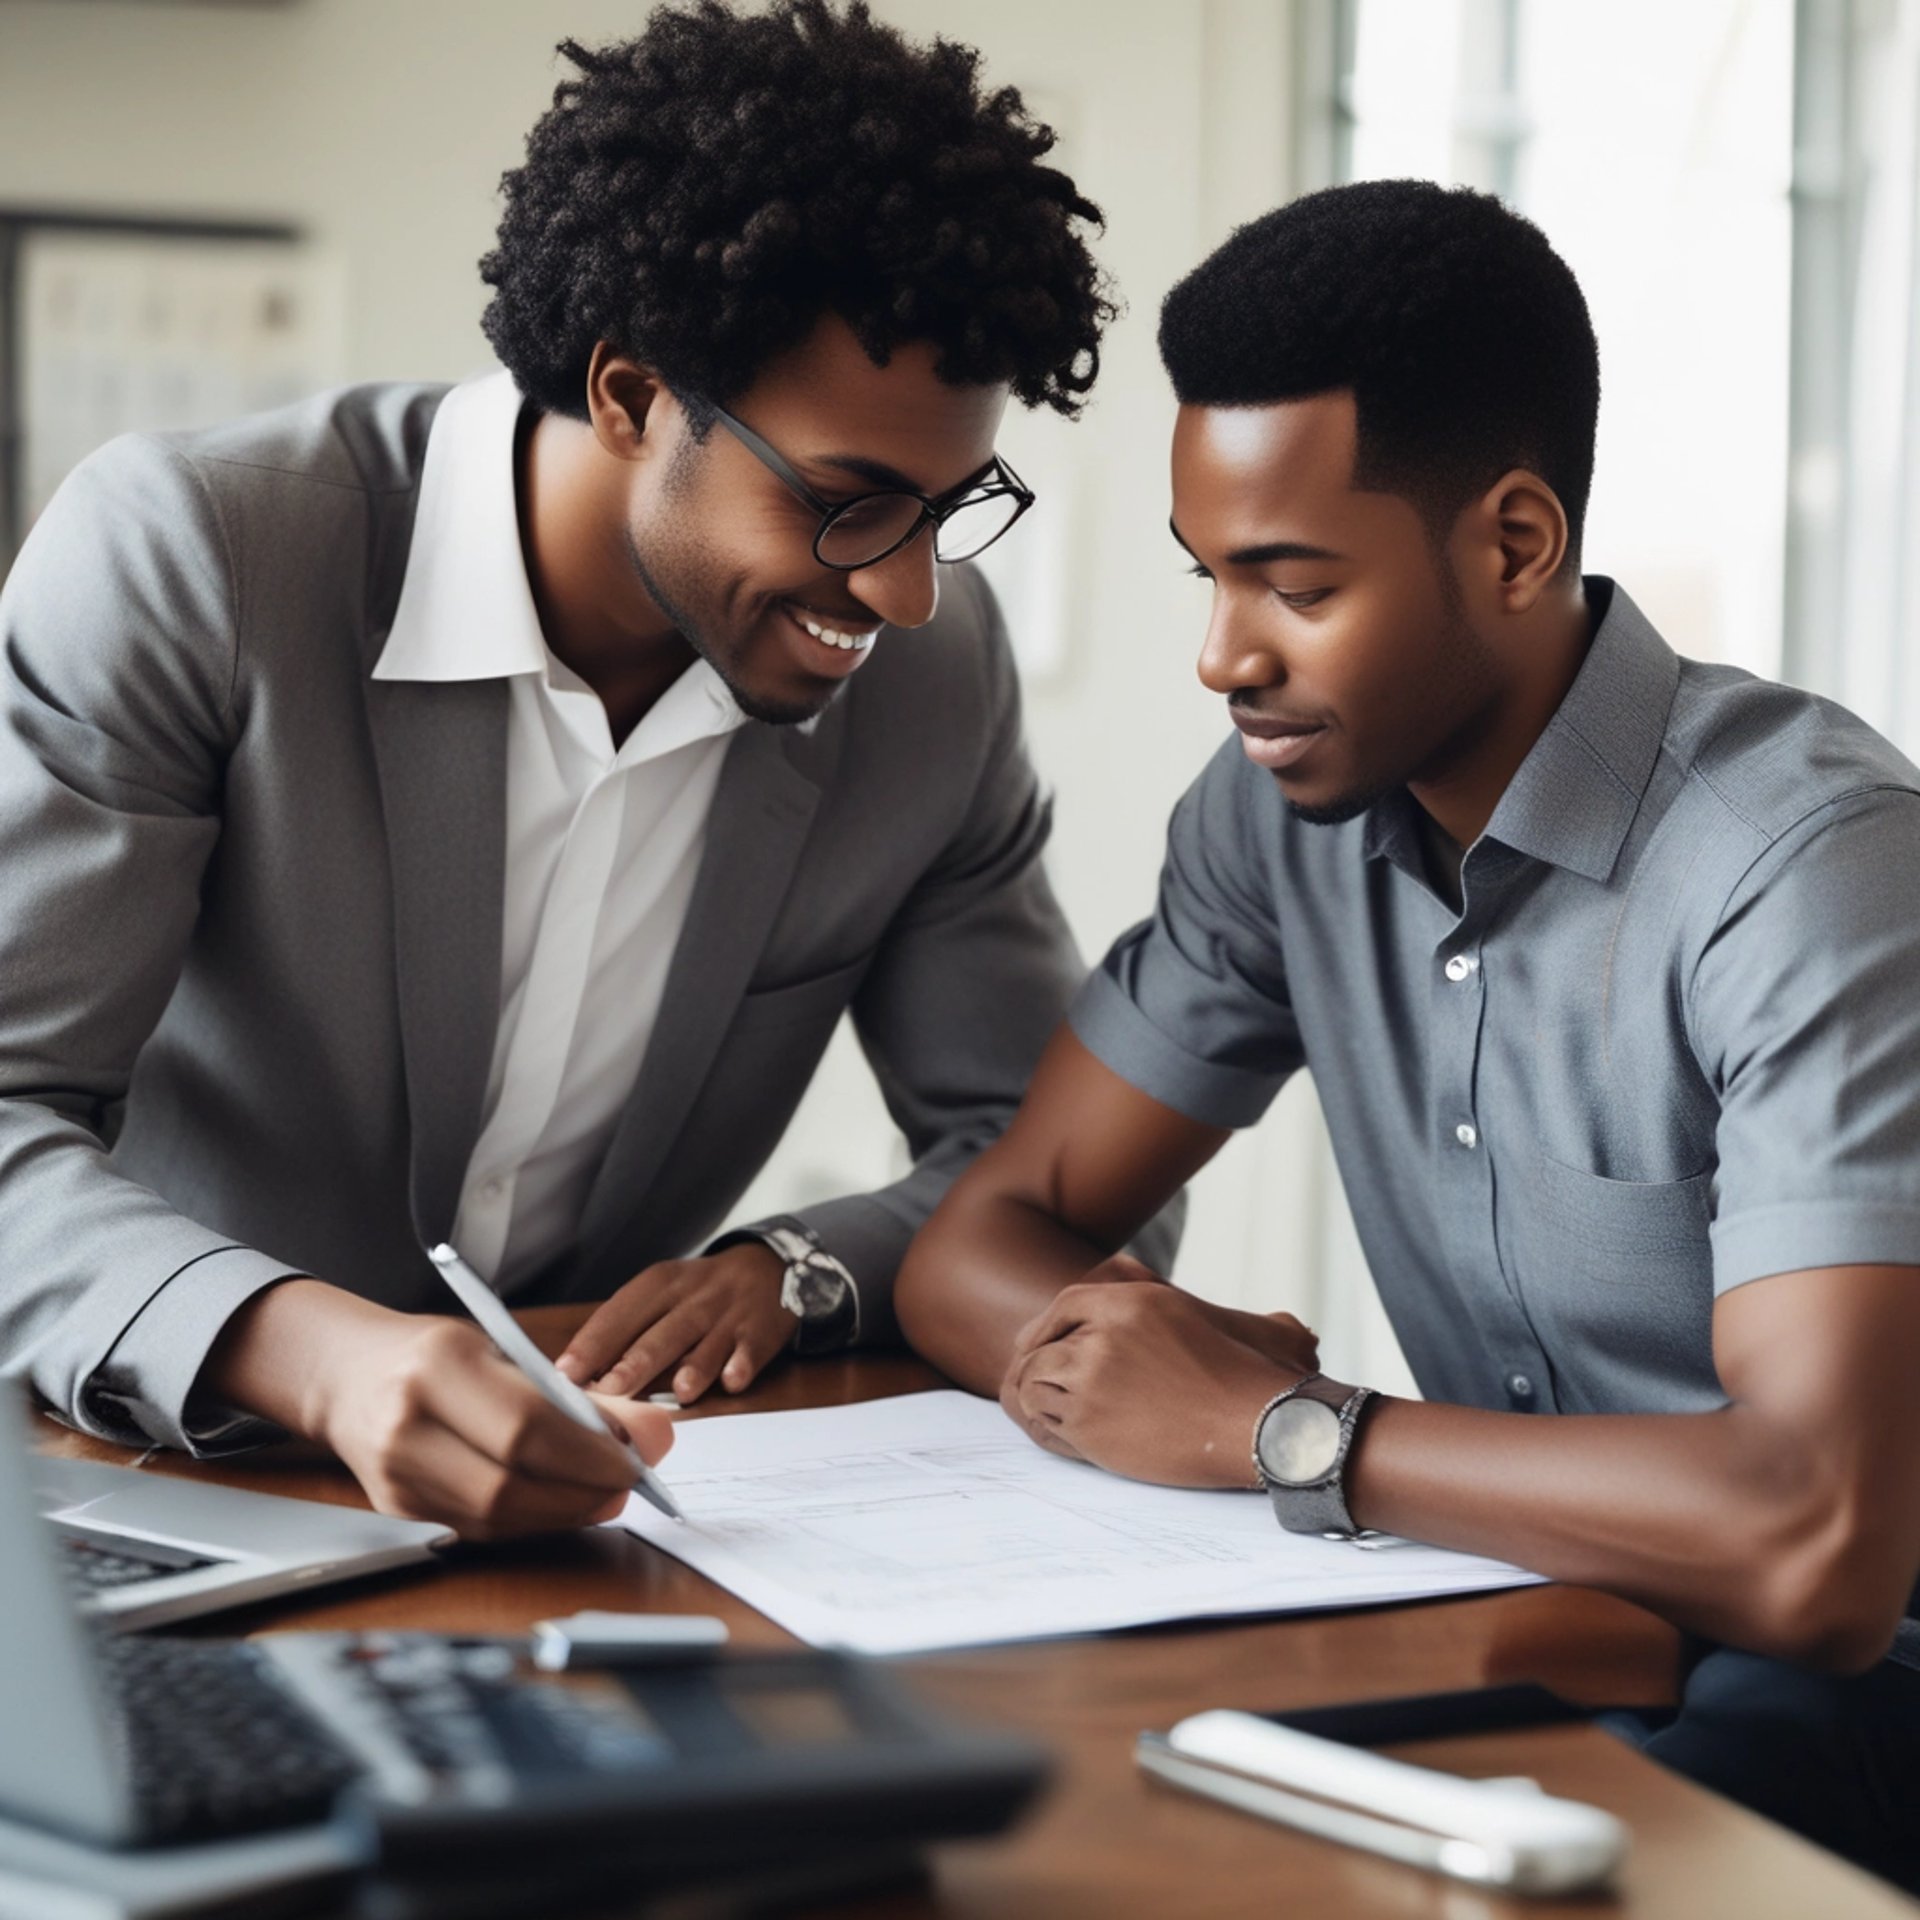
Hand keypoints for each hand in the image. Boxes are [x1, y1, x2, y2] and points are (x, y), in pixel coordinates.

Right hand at [203, 1282, 672, 1540]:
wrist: (345, 1374)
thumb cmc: (434, 1354)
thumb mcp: (501, 1350)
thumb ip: (574, 1394)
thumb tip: (654, 1434)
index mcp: (440, 1366)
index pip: (526, 1425)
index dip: (590, 1452)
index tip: (639, 1455)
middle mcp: (409, 1424)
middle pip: (510, 1483)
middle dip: (584, 1490)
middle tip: (630, 1482)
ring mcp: (394, 1474)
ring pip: (496, 1517)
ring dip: (564, 1512)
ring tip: (603, 1494)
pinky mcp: (396, 1508)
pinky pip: (479, 1528)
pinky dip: (531, 1520)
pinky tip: (559, 1503)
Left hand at [556, 1244, 794, 1402]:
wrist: (768, 1268)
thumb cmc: (698, 1293)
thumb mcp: (662, 1293)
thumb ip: (627, 1329)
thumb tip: (577, 1374)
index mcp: (660, 1284)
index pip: (621, 1313)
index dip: (593, 1343)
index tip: (566, 1372)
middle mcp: (693, 1298)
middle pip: (662, 1332)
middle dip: (635, 1362)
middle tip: (610, 1390)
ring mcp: (728, 1317)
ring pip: (706, 1344)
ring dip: (693, 1368)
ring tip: (679, 1391)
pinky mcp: (759, 1334)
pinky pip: (749, 1352)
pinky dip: (740, 1365)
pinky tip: (732, 1380)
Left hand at [1000, 1265, 1312, 1486]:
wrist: (1258, 1424)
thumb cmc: (1241, 1376)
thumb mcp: (1201, 1318)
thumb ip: (1159, 1310)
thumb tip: (1145, 1282)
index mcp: (1132, 1301)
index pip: (1067, 1304)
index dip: (1045, 1326)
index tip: (1035, 1344)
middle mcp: (1105, 1334)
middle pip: (1042, 1345)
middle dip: (1033, 1365)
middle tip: (1030, 1385)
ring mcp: (1093, 1379)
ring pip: (1035, 1383)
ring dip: (1037, 1398)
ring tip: (1049, 1413)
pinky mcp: (1090, 1423)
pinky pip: (1045, 1422)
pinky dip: (1046, 1428)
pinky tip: (1061, 1435)